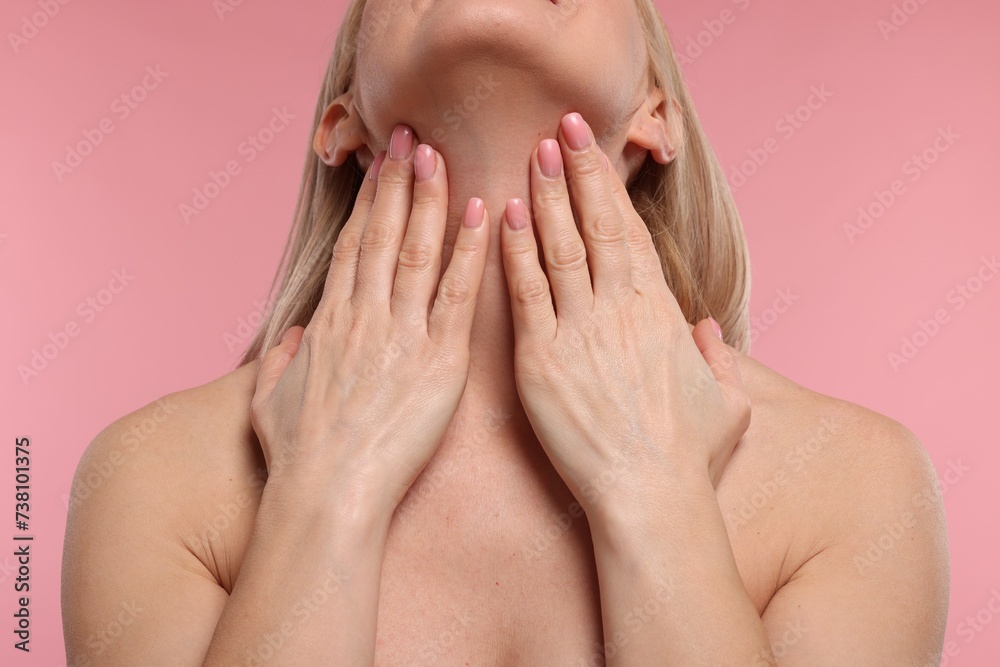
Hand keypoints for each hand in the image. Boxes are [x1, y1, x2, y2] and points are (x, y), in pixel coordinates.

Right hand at [249, 126, 489, 516]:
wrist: (327, 496)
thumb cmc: (298, 457)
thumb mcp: (268, 401)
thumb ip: (280, 360)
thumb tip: (293, 336)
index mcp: (330, 324)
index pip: (352, 248)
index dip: (369, 204)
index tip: (380, 168)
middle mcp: (364, 318)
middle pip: (383, 236)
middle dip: (398, 183)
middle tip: (412, 137)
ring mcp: (402, 336)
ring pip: (417, 252)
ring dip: (430, 200)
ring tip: (441, 157)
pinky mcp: (439, 362)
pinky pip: (458, 296)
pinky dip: (471, 253)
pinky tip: (484, 215)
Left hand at [499, 113, 748, 519]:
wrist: (648, 497)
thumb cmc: (687, 457)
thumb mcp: (726, 403)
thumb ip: (716, 357)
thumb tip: (704, 329)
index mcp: (658, 312)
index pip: (628, 234)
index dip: (607, 188)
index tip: (593, 151)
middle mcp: (619, 309)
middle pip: (594, 226)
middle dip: (577, 173)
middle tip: (559, 128)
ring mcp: (578, 331)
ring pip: (558, 248)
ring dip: (545, 197)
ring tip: (533, 155)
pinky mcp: (541, 359)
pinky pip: (525, 293)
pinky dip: (515, 253)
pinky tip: (506, 216)